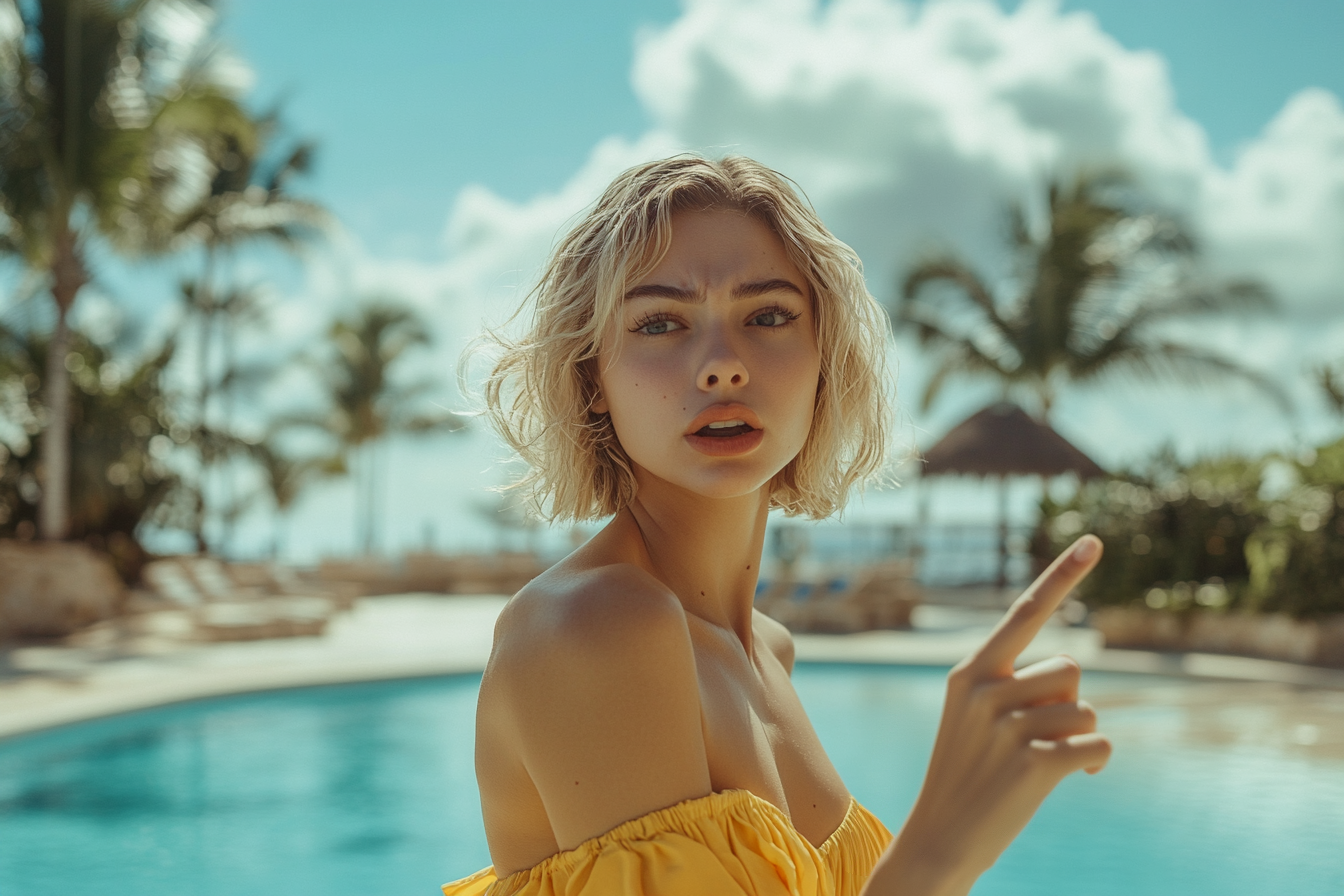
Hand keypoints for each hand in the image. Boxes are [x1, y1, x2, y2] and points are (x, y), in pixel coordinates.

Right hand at [864, 536, 1110, 895]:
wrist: (939, 839)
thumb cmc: (966, 776)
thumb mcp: (974, 718)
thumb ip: (1014, 685)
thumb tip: (1073, 678)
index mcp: (969, 672)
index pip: (1025, 612)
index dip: (1063, 574)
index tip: (1095, 538)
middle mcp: (985, 689)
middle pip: (1069, 669)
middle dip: (1068, 703)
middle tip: (1036, 739)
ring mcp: (1008, 726)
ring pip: (1086, 709)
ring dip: (1079, 737)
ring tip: (1043, 763)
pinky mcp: (1035, 762)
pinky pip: (1098, 743)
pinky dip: (1094, 763)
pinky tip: (1070, 779)